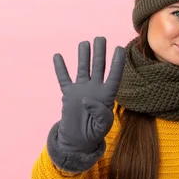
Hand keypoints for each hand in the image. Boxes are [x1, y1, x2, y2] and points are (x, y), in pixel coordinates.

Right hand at [53, 36, 125, 152]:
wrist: (78, 140)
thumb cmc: (94, 134)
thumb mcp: (102, 126)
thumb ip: (100, 114)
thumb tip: (88, 100)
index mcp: (107, 96)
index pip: (113, 76)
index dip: (117, 63)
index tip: (119, 48)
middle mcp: (95, 89)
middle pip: (98, 67)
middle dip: (100, 53)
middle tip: (100, 38)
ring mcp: (81, 89)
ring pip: (83, 69)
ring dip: (83, 56)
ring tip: (85, 43)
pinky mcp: (69, 94)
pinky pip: (64, 78)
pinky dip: (60, 68)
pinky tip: (58, 56)